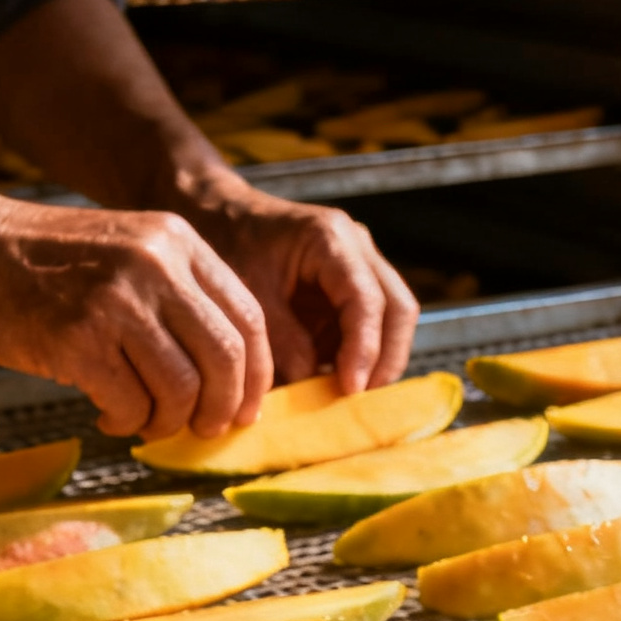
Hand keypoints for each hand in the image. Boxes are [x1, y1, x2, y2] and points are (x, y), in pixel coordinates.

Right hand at [0, 198, 273, 440]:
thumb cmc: (45, 267)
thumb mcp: (128, 256)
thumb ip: (178, 301)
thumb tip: (226, 383)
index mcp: (178, 242)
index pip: (247, 319)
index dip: (256, 376)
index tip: (245, 408)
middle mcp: (156, 265)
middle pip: (226, 358)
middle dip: (223, 409)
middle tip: (204, 429)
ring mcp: (117, 299)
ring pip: (183, 389)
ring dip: (169, 421)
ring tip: (145, 422)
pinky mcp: (78, 337)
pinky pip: (131, 404)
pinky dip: (126, 423)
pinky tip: (106, 415)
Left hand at [191, 188, 419, 394]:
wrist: (220, 220)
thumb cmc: (229, 247)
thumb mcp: (248, 298)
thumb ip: (283, 342)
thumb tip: (312, 384)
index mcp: (330, 239)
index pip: (368, 300)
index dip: (365, 349)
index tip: (351, 389)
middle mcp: (358, 248)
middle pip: (399, 309)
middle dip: (385, 360)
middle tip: (361, 400)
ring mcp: (362, 266)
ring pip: (394, 321)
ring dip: (376, 360)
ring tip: (344, 392)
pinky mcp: (355, 288)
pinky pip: (374, 327)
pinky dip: (359, 355)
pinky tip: (334, 375)